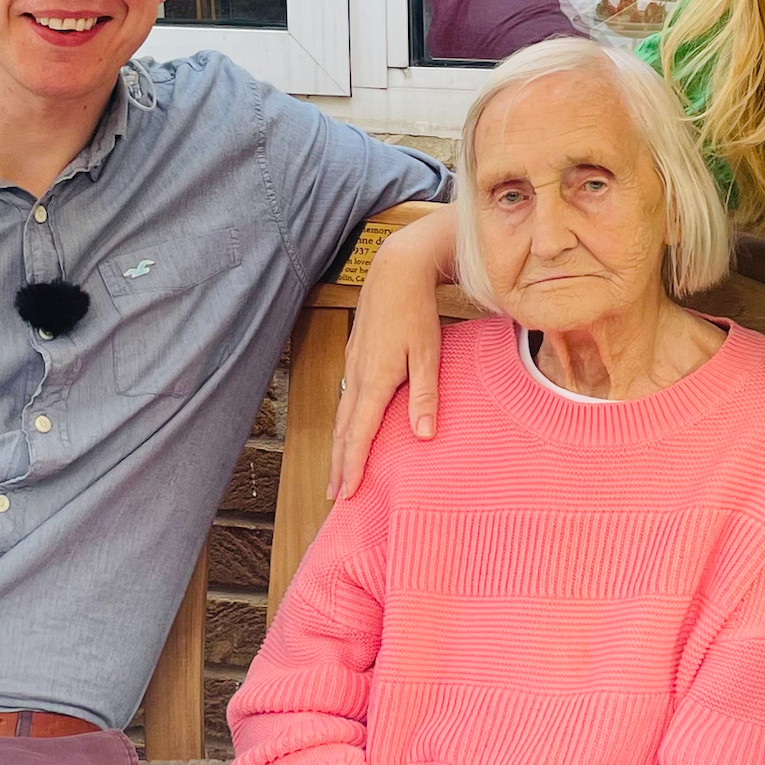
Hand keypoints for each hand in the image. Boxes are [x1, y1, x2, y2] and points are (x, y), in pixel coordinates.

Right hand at [330, 211, 456, 500]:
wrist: (396, 269)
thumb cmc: (416, 310)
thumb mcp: (429, 353)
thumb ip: (425, 395)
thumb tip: (424, 435)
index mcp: (375, 380)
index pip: (359, 434)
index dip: (352, 465)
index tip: (347, 493)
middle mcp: (357, 375)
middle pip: (344, 429)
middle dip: (338, 463)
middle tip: (335, 495)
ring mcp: (353, 363)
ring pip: (343, 413)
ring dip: (339, 444)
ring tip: (339, 469)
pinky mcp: (356, 353)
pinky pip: (347, 396)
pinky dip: (345, 421)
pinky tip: (351, 426)